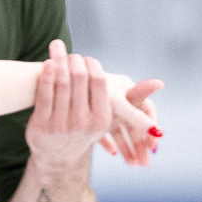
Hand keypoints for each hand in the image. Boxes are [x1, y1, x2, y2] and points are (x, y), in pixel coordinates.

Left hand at [26, 40, 162, 169]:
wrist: (56, 155)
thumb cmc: (88, 128)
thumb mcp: (111, 117)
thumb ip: (133, 97)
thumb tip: (160, 83)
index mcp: (100, 119)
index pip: (99, 82)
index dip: (93, 66)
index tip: (89, 59)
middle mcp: (82, 123)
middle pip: (79, 79)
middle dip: (74, 59)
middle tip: (69, 48)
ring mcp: (60, 124)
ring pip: (60, 84)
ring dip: (58, 60)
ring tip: (56, 46)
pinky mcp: (41, 125)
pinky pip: (43, 94)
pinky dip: (45, 75)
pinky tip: (45, 63)